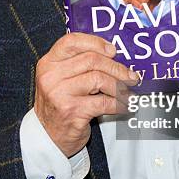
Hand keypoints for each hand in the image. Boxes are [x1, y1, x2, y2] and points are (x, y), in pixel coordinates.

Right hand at [34, 32, 138, 156]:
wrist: (48, 137)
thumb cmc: (60, 104)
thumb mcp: (61, 79)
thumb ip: (78, 64)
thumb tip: (113, 54)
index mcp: (48, 63)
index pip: (72, 41)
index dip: (95, 42)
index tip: (113, 50)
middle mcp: (51, 76)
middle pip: (91, 60)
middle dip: (116, 67)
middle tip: (130, 76)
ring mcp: (60, 94)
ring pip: (99, 79)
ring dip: (119, 86)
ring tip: (127, 91)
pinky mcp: (72, 111)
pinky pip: (104, 102)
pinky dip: (119, 103)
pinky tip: (124, 105)